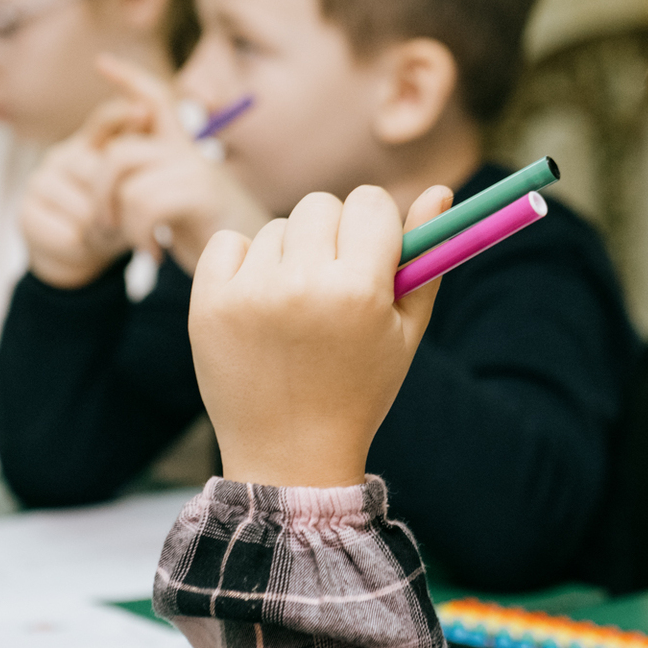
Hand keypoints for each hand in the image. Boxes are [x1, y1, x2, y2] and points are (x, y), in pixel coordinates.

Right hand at [18, 98, 146, 287]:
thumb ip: (136, 156)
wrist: (78, 252)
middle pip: (98, 176)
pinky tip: (80, 244)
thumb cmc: (112, 215)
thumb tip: (145, 110)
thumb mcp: (131, 187)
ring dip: (99, 231)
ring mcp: (39, 182)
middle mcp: (60, 156)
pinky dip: (80, 246)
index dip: (122, 115)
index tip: (142, 112)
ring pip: (84, 210)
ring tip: (102, 234)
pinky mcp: (25, 212)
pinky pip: (65, 233)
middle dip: (117, 204)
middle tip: (123, 221)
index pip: (104, 121)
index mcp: (88, 144)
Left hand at [93, 55, 269, 273]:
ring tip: (138, 246)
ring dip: (120, 224)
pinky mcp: (202, 193)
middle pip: (117, 154)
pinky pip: (144, 204)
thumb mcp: (179, 207)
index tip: (102, 63)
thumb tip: (109, 172)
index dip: (128, 79)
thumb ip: (152, 185)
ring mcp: (197, 170)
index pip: (154, 99)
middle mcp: (189, 153)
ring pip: (126, 184)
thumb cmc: (214, 239)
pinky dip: (139, 236)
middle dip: (98, 193)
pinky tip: (154, 254)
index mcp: (183, 150)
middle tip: (105, 227)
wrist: (257, 267)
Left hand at [189, 183, 453, 486]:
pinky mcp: (208, 303)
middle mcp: (302, 285)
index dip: (375, 226)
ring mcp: (249, 294)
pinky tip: (257, 305)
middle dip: (333, 236)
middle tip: (332, 283)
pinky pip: (229, 244)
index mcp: (358, 291)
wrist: (288, 456)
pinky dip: (243, 264)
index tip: (371, 254)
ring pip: (276, 227)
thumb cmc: (358, 391)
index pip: (370, 203)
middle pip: (321, 205)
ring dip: (289, 255)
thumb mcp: (404, 332)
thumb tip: (439, 191)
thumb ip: (425, 260)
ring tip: (294, 310)